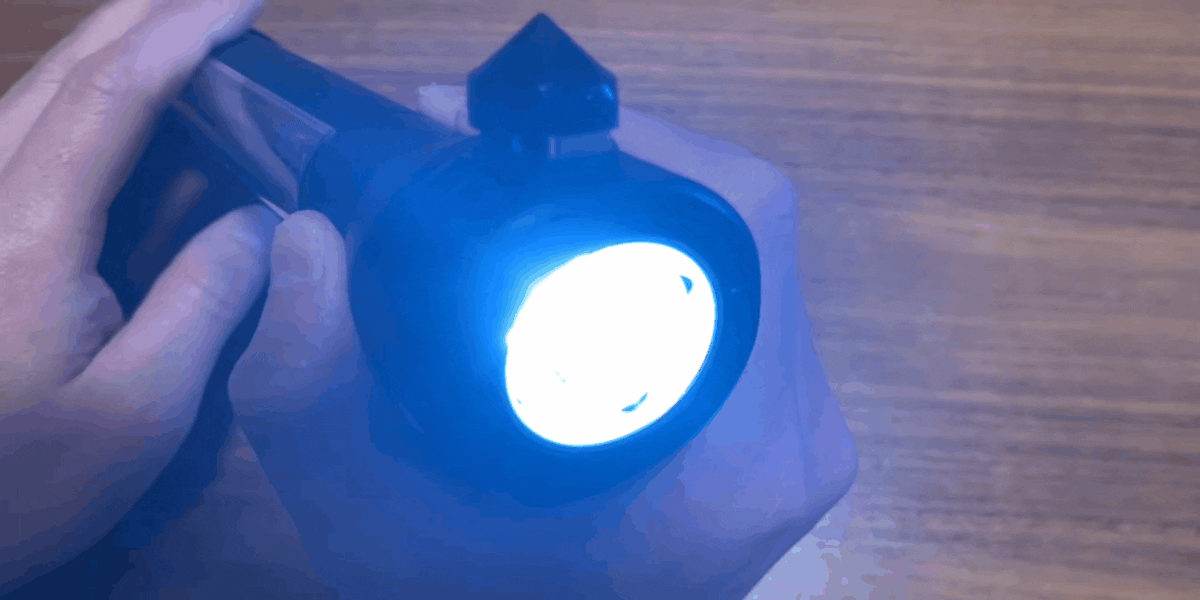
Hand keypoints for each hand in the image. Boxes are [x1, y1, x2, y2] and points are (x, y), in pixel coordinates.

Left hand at [0, 0, 268, 591]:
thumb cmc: (25, 479)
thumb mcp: (138, 411)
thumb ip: (204, 303)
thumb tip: (261, 219)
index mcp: (29, 236)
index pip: (111, 99)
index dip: (180, 35)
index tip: (245, 2)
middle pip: (60, 69)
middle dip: (142, 11)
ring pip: (33, 93)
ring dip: (112, 44)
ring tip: (181, 25)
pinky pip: (24, 135)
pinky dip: (84, 94)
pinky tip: (120, 100)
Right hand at [228, 83, 858, 597]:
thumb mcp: (364, 511)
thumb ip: (311, 382)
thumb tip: (303, 234)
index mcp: (740, 451)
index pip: (733, 220)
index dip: (634, 146)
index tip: (504, 141)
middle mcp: (803, 433)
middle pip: (743, 224)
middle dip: (626, 167)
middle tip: (503, 164)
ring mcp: (809, 433)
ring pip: (749, 253)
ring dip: (651, 205)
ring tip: (541, 197)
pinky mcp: (793, 432)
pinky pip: (751, 297)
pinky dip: (677, 256)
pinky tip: (596, 258)